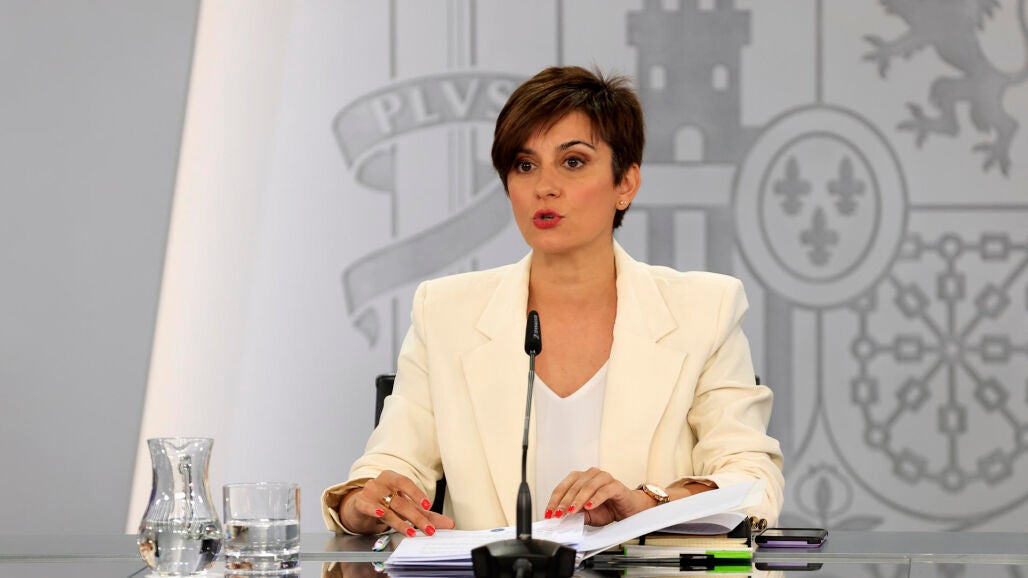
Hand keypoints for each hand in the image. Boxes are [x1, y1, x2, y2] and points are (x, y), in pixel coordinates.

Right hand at [340, 470, 454, 535]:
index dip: (417, 493)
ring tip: (411, 533)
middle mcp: (380, 483)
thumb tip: (449, 524)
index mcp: (393, 478)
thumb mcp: (406, 506)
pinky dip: (373, 509)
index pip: (406, 483)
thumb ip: (426, 514)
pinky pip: (367, 507)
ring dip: (400, 522)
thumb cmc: (385, 503)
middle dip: (416, 517)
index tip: (428, 505)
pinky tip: (380, 513)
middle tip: (428, 529)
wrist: (360, 507)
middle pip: (400, 501)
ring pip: (386, 508)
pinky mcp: (360, 504)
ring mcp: (369, 493)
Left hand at [545, 467, 654, 525]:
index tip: (549, 513)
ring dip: (577, 500)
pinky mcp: (615, 485)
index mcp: (580, 479)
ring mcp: (603, 478)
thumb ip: (575, 514)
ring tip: (572, 511)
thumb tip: (561, 518)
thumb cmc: (607, 509)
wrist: (628, 510)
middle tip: (559, 514)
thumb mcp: (587, 515)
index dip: (554, 501)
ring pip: (587, 486)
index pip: (562, 488)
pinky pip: (603, 491)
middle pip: (573, 486)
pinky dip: (595, 499)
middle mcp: (590, 475)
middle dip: (564, 502)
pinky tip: (589, 506)